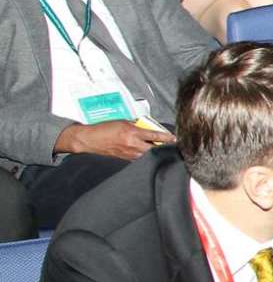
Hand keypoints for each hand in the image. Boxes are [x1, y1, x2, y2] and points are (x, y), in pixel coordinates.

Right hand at [55, 119, 172, 159]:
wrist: (88, 139)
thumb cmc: (103, 129)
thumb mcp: (122, 122)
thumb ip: (136, 125)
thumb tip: (148, 128)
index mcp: (133, 133)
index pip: (156, 136)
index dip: (167, 137)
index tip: (175, 138)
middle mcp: (133, 144)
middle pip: (156, 148)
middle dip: (164, 147)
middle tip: (171, 146)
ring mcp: (130, 153)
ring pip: (149, 155)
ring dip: (155, 152)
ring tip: (161, 150)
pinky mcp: (126, 159)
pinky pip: (140, 158)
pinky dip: (145, 156)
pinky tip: (148, 154)